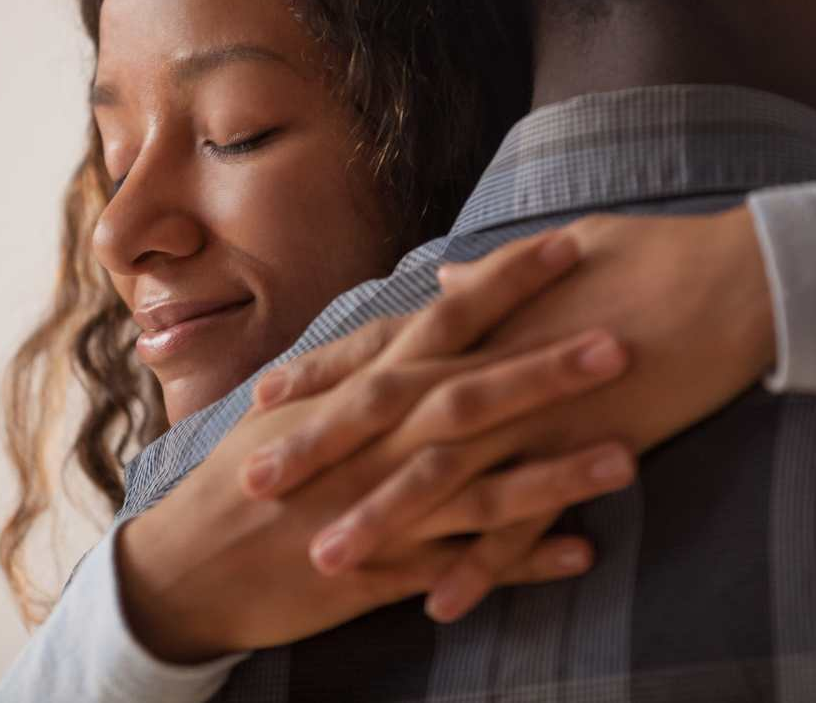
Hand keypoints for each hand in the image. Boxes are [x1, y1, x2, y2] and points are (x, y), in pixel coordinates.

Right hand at [115, 234, 637, 659]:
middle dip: (545, 367)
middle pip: (471, 395)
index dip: (506, 283)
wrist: (187, 565)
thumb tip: (418, 312)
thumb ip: (366, 359)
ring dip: (554, 471)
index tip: (568, 244)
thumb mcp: (301, 405)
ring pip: (480, 485)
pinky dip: (521, 560)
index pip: (443, 321)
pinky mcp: (383, 570)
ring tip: (628, 455)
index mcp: (360, 391)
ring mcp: (382, 507)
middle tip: (621, 338)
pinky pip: (463, 565)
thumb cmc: (245, 476)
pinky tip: (583, 552)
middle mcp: (377, 442)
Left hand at [245, 207, 774, 610]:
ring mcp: (540, 409)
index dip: (323, 374)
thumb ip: (496, 277)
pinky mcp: (587, 450)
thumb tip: (454, 273)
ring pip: (445, 474)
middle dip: (320, 450)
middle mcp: (497, 362)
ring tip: (327, 557)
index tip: (266, 397)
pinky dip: (483, 564)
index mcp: (486, 316)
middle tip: (254, 485)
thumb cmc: (653, 256)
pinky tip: (442, 604)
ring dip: (383, 519)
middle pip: (391, 413)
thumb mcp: (563, 253)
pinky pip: (525, 519)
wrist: (738, 282)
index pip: (386, 347)